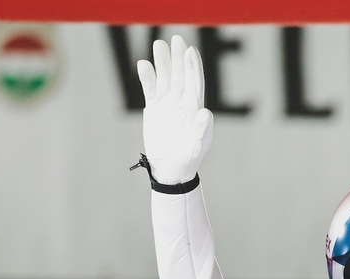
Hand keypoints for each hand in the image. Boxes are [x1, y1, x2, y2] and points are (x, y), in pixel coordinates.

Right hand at [136, 35, 213, 184]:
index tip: (190, 51)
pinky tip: (144, 65)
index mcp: (195, 107)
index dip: (193, 66)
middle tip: (175, 38)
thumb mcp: (197, 144)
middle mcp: (182, 101)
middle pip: (180, 74)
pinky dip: (147, 77)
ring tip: (158, 45)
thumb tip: (205, 112)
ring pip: (165, 78)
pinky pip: (151, 88)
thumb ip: (201, 129)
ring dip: (162, 62)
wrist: (171, 168)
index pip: (195, 82)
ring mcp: (168, 103)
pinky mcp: (154, 108)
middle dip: (178, 57)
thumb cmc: (188, 157)